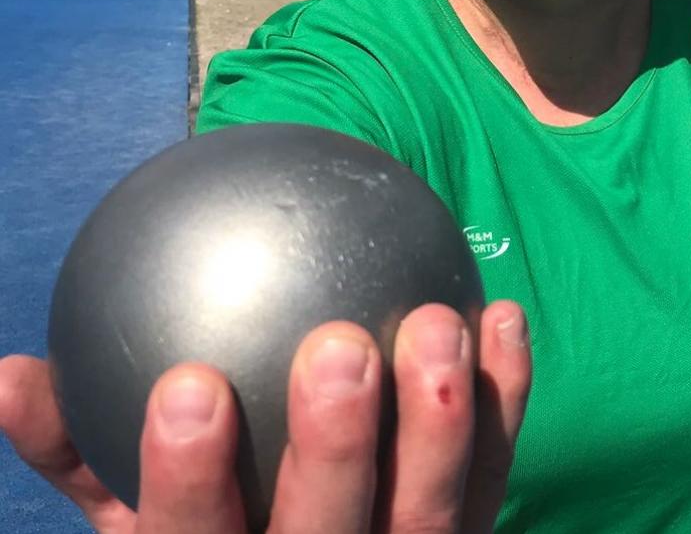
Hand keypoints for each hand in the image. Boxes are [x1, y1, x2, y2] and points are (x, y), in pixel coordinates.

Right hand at [0, 300, 530, 532]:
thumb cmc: (207, 529)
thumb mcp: (128, 511)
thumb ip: (77, 446)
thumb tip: (8, 373)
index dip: (189, 481)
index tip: (190, 385)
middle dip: (336, 450)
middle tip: (339, 346)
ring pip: (431, 515)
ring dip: (441, 423)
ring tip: (440, 321)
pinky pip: (492, 474)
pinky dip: (502, 402)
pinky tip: (502, 316)